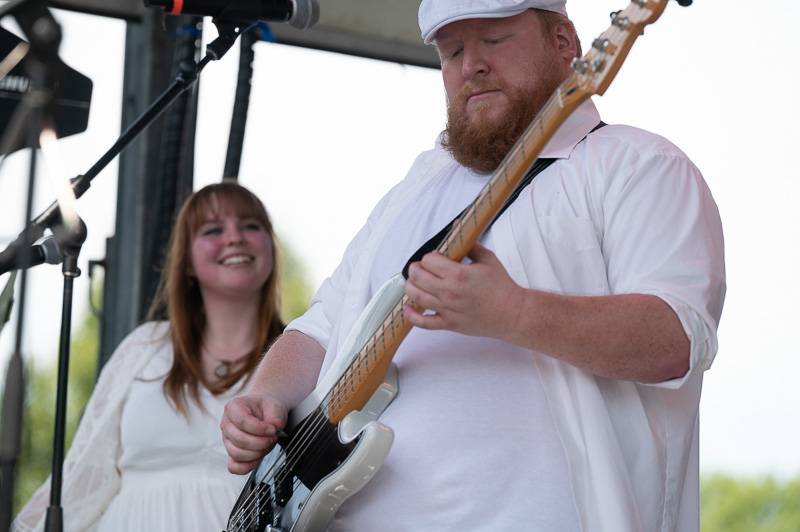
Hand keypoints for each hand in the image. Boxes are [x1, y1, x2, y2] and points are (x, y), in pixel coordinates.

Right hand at [220, 393, 286, 473]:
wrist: (266, 413)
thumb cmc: (266, 408)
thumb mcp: (274, 405)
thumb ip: (275, 415)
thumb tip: (276, 426)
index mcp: (234, 407)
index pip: (242, 421)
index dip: (260, 429)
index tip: (273, 430)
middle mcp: (227, 424)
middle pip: (239, 439)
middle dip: (261, 442)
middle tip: (273, 438)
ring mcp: (227, 440)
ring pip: (237, 454)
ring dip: (257, 453)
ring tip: (267, 445)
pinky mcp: (231, 454)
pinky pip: (234, 467)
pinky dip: (247, 466)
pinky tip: (259, 458)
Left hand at [403, 243, 522, 340]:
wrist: (512, 313)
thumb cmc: (502, 286)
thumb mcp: (488, 259)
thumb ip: (471, 245)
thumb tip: (459, 233)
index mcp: (458, 274)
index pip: (429, 261)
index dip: (429, 257)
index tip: (435, 258)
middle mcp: (449, 292)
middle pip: (417, 277)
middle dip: (415, 269)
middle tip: (420, 268)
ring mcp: (447, 309)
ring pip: (416, 296)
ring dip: (411, 286)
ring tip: (414, 282)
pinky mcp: (449, 324)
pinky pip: (423, 322)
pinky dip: (412, 315)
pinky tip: (408, 308)